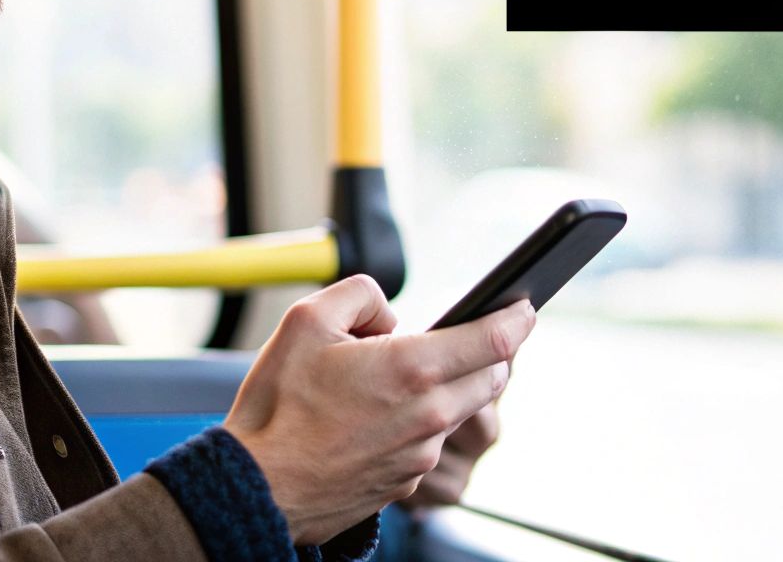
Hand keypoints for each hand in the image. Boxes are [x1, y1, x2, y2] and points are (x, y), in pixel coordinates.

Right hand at [223, 275, 535, 544]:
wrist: (257, 487)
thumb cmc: (277, 406)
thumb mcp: (306, 320)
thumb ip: (361, 296)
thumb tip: (390, 315)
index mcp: (412, 369)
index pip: (495, 339)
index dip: (517, 318)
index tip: (524, 308)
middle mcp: (429, 416)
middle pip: (492, 378)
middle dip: (489, 354)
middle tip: (467, 337)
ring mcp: (421, 455)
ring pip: (460, 411)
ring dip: (449, 389)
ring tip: (399, 378)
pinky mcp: (407, 483)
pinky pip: (429, 442)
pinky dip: (419, 423)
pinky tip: (377, 416)